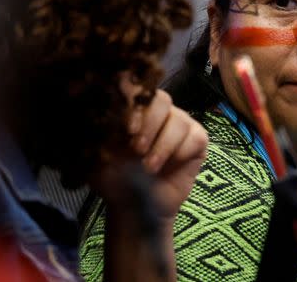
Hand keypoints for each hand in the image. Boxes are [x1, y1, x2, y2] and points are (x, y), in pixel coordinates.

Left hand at [95, 80, 207, 221]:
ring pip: (179, 120)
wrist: (136, 207)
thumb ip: (103, 130)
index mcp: (133, 108)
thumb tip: (105, 109)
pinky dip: (180, 153)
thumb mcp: (100, 154)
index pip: (136, 89)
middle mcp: (157, 110)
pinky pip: (194, 137)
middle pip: (161, 99)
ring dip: (163, 146)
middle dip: (150, 124)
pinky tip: (168, 166)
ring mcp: (179, 123)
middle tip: (137, 150)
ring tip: (149, 167)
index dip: (135, 103)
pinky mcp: (197, 139)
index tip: (127, 130)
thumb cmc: (115, 178)